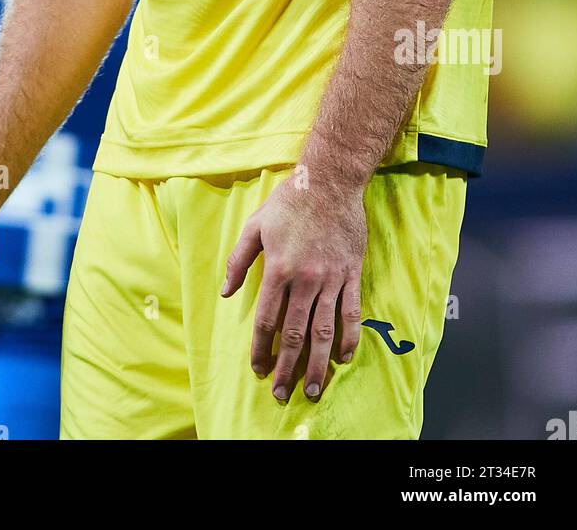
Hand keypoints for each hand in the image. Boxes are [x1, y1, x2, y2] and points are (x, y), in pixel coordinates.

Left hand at [221, 172, 366, 403]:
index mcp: (277, 269)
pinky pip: (351, 313)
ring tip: (313, 390)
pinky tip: (344, 358)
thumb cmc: (289, 203)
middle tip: (282, 394)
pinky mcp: (351, 274)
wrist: (329, 183)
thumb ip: (238, 261)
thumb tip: (225, 293)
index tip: (258, 368)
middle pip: (295, 334)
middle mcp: (305, 280)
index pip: (266, 320)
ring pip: (324, 331)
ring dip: (318, 365)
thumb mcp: (254, 226)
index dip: (261, 348)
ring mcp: (331, 279)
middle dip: (288, 368)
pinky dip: (348, 338)